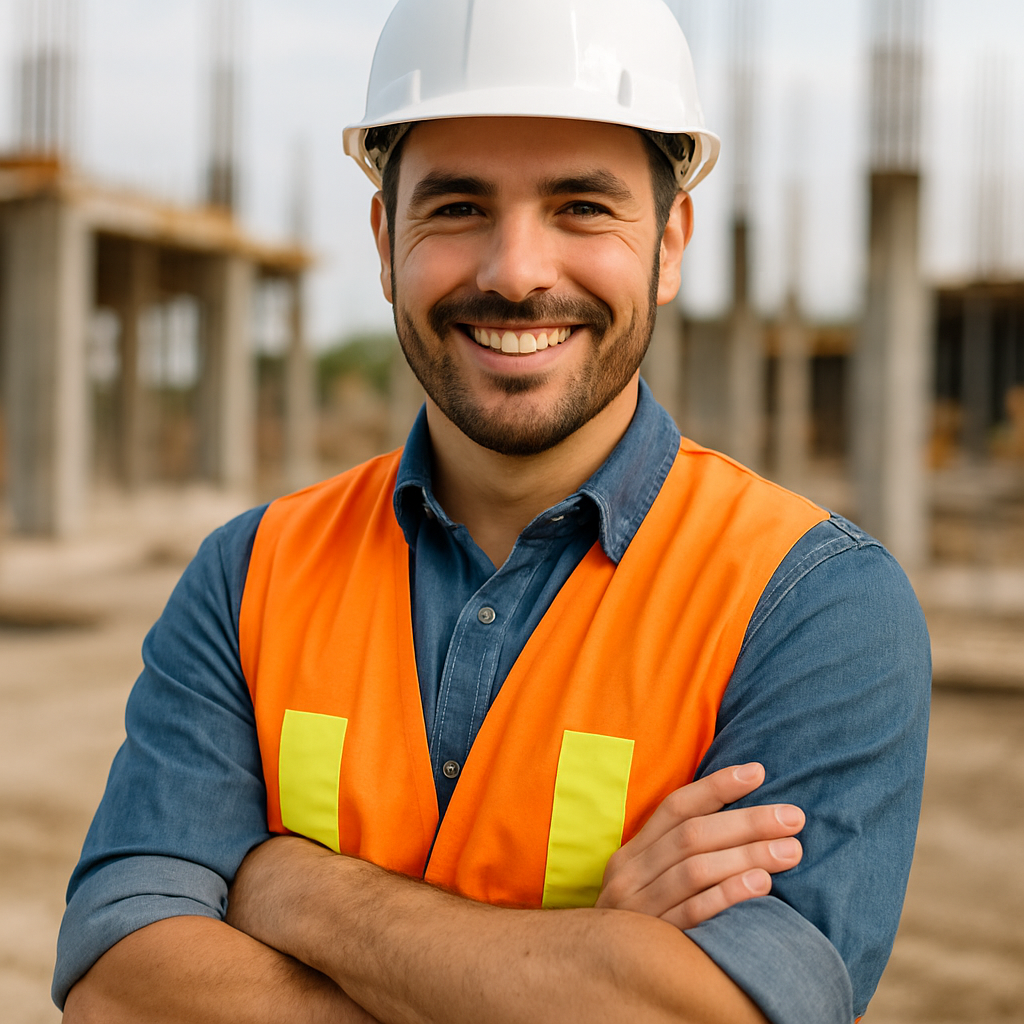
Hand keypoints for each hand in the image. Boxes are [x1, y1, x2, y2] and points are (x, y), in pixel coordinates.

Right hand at [595, 762, 803, 929]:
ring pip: (695, 870)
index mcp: (632, 852)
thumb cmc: (643, 921)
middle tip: (793, 817)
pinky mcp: (654, 942)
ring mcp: (639, 908)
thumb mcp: (649, 880)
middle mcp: (630, 874)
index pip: (675, 807)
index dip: (717, 786)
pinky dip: (728, 895)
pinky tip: (761, 884)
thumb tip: (739, 815)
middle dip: (747, 822)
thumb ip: (679, 852)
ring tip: (790, 850)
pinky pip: (693, 913)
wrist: (600, 975)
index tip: (758, 773)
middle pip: (692, 836)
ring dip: (746, 855)